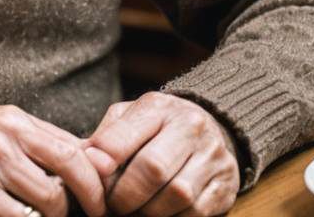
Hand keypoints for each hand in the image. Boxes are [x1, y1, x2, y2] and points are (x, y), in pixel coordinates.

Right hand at [0, 105, 111, 216]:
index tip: (104, 197)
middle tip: (92, 214)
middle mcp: (4, 137)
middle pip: (70, 170)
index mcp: (14, 119)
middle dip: (88, 199)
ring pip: (49, 200)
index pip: (73, 147)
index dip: (96, 177)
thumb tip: (88, 159)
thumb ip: (39, 141)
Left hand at [83, 92, 239, 215]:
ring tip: (134, 210)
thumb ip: (107, 136)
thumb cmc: (156, 127)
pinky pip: (197, 212)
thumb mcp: (129, 119)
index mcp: (159, 106)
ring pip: (177, 194)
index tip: (93, 175)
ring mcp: (212, 156)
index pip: (126, 133)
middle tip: (113, 205)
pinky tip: (160, 214)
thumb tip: (87, 159)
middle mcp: (190, 126)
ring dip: (149, 211)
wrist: (207, 130)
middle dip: (126, 194)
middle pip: (153, 168)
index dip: (106, 160)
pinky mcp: (225, 185)